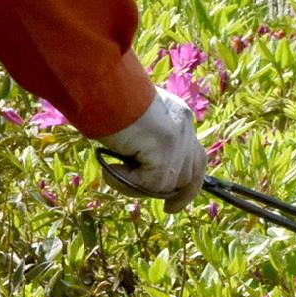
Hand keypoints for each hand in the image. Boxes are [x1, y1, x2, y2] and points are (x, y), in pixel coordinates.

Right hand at [90, 90, 206, 204]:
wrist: (100, 87)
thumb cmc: (103, 100)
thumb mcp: (129, 123)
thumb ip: (141, 143)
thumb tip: (133, 170)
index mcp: (178, 115)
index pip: (194, 154)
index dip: (188, 181)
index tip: (173, 204)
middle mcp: (184, 126)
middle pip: (193, 172)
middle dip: (179, 194)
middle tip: (168, 209)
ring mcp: (177, 139)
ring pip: (168, 183)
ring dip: (139, 185)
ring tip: (113, 169)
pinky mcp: (166, 152)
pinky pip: (149, 184)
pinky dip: (126, 181)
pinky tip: (109, 167)